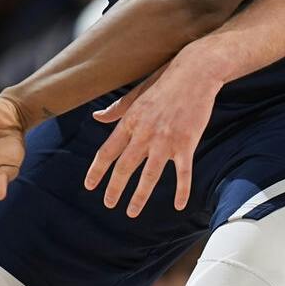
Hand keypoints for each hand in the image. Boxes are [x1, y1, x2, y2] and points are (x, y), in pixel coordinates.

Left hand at [84, 53, 221, 216]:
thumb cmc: (165, 82)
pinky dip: (181, 191)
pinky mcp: (186, 143)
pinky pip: (183, 173)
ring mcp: (165, 140)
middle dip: (114, 189)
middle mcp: (144, 133)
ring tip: (131, 212)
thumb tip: (96, 117)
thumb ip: (117, 110)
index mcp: (130, 121)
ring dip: (139, 197)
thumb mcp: (136, 95)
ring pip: (149, 175)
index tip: (89, 186)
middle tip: (109, 204)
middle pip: (124, 167)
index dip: (97, 170)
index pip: (108, 150)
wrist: (195, 72)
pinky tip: (179, 206)